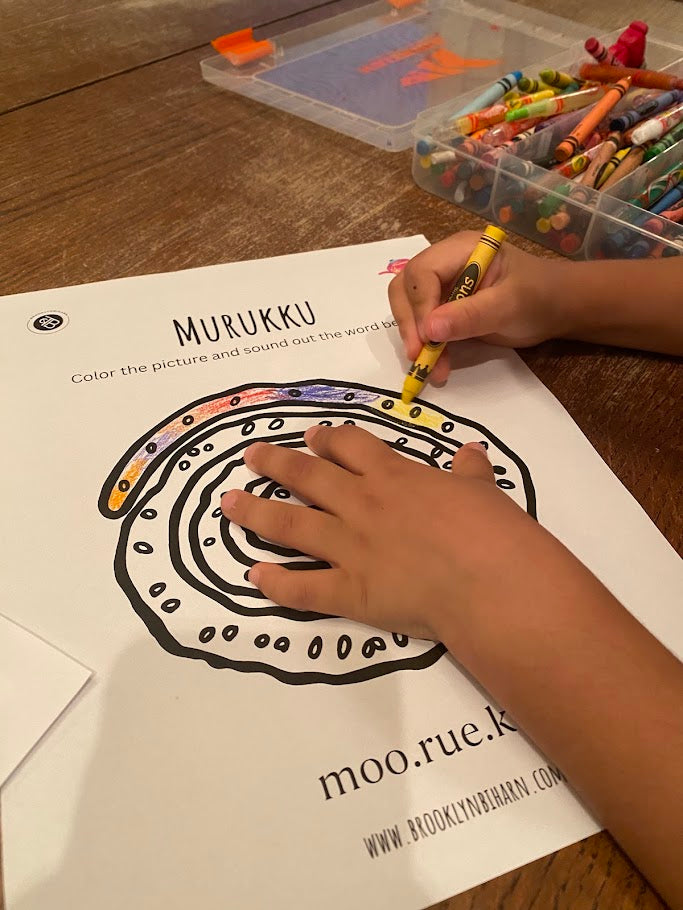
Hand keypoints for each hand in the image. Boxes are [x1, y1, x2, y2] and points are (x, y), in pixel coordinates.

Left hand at [221, 424, 548, 647]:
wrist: (490, 582)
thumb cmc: (492, 531)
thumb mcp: (483, 490)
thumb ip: (469, 471)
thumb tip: (470, 454)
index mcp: (394, 477)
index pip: (350, 446)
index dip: (327, 439)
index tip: (312, 437)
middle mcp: (362, 506)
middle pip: (307, 477)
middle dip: (275, 463)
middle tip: (250, 455)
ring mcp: (351, 549)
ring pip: (291, 526)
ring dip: (256, 513)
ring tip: (228, 503)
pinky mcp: (351, 593)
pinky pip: (304, 588)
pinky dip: (276, 584)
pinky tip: (253, 577)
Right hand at [390, 231, 568, 383]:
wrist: (556, 308)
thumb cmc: (539, 296)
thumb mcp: (509, 305)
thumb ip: (470, 315)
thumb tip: (429, 331)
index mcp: (461, 249)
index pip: (422, 272)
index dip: (419, 306)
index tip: (427, 339)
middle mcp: (445, 264)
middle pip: (406, 288)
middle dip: (409, 323)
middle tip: (419, 356)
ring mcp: (443, 287)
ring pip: (409, 309)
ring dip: (415, 340)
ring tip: (431, 368)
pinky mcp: (445, 310)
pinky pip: (423, 327)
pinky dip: (427, 348)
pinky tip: (438, 367)